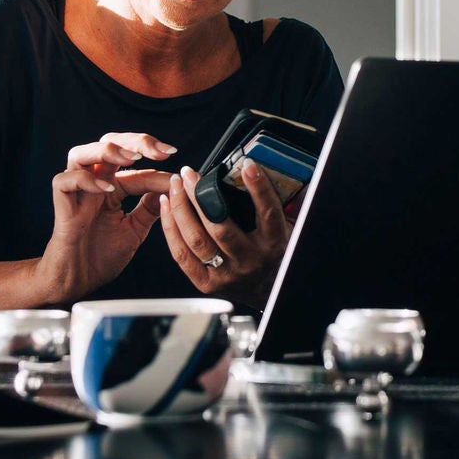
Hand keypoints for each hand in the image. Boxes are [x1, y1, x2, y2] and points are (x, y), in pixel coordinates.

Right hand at [32, 133, 174, 302]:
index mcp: (111, 187)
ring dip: (108, 150)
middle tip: (159, 151)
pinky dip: (85, 180)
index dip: (155, 160)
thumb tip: (170, 186)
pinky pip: (64, 180)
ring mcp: (76, 192)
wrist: (78, 281)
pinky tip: (107, 189)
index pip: (134, 162)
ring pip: (81, 153)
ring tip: (132, 158)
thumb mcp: (135, 229)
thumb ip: (149, 207)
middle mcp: (93, 184)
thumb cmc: (100, 256)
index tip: (178, 169)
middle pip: (108, 143)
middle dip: (135, 141)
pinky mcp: (62, 205)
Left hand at [158, 161, 292, 311]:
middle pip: (220, 226)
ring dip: (181, 209)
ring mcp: (227, 274)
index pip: (268, 212)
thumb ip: (289, 204)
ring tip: (175, 186)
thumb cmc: (276, 255)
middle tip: (190, 174)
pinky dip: (171, 229)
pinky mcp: (206, 284)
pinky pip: (182, 254)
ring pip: (197, 239)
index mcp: (274, 243)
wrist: (268, 293)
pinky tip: (167, 208)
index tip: (248, 165)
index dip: (258, 188)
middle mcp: (250, 260)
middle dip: (201, 195)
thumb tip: (292, 174)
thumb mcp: (290, 229)